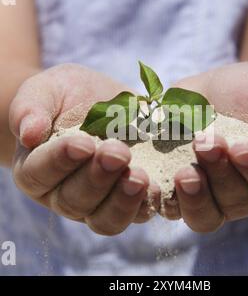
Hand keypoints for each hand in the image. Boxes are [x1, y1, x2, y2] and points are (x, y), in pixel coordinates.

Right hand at [9, 64, 159, 234]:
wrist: (100, 102)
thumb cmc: (69, 96)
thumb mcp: (48, 90)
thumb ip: (31, 107)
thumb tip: (28, 134)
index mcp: (38, 168)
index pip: (40, 173)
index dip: (60, 161)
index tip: (83, 142)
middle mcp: (65, 193)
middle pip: (75, 200)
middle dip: (98, 178)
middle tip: (119, 153)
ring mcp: (99, 201)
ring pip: (106, 219)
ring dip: (123, 201)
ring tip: (140, 177)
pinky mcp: (128, 200)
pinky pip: (136, 214)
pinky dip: (147, 205)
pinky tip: (158, 187)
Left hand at [170, 62, 247, 231]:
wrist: (212, 93)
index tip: (241, 148)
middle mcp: (243, 193)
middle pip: (236, 201)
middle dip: (221, 174)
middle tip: (205, 143)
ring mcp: (209, 196)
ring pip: (204, 216)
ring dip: (194, 197)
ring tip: (183, 172)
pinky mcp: (179, 192)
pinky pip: (172, 209)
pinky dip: (163, 199)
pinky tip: (153, 181)